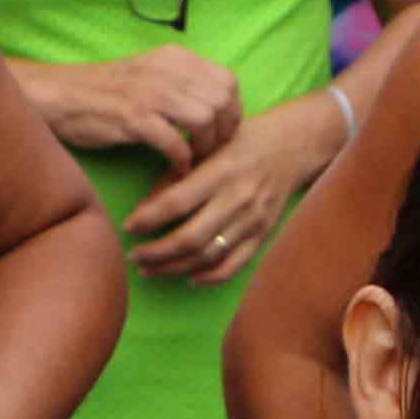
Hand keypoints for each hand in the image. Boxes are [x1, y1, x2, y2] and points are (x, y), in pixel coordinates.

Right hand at [25, 48, 243, 166]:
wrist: (57, 96)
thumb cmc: (104, 93)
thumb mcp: (149, 74)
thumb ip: (182, 84)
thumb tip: (218, 108)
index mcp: (173, 57)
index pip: (228, 81)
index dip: (233, 112)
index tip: (222, 134)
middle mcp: (165, 69)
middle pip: (222, 101)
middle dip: (223, 133)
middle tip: (210, 152)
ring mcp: (147, 91)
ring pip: (204, 119)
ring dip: (204, 148)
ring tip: (193, 161)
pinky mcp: (131, 115)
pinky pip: (174, 140)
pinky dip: (181, 159)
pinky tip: (175, 167)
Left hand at [121, 89, 342, 284]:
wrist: (292, 146)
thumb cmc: (240, 141)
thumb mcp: (207, 145)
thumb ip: (176, 174)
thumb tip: (144, 208)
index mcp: (221, 170)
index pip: (176, 201)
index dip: (148, 218)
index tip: (127, 226)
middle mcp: (238, 197)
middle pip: (190, 237)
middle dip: (156, 252)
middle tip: (132, 256)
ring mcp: (253, 219)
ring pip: (208, 256)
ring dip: (174, 267)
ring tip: (149, 269)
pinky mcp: (263, 234)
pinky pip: (234, 265)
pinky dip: (209, 276)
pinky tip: (187, 277)